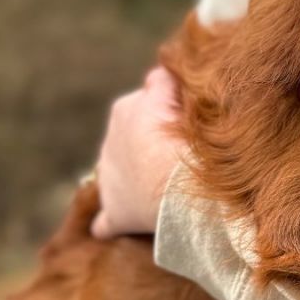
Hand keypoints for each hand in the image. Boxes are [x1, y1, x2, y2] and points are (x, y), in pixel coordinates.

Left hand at [91, 67, 183, 238]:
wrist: (185, 185)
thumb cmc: (194, 138)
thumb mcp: (186, 96)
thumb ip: (171, 82)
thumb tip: (167, 72)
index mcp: (127, 108)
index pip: (152, 95)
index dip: (174, 105)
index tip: (193, 117)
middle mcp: (111, 138)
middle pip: (135, 134)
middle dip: (153, 140)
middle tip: (186, 151)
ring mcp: (110, 177)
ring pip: (121, 171)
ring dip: (138, 176)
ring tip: (169, 186)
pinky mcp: (114, 212)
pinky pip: (106, 220)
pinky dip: (112, 221)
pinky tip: (118, 226)